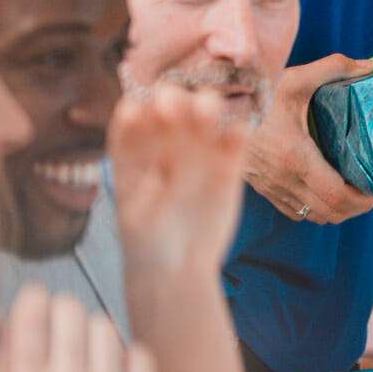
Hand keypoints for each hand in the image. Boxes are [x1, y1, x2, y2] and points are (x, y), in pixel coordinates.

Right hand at [0, 285, 160, 371]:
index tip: (41, 301)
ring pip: (108, 330)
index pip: (31, 316)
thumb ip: (5, 371)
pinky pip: (140, 356)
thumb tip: (10, 317)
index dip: (36, 299)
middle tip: (69, 327)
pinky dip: (130, 359)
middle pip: (72, 313)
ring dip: (100, 337)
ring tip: (94, 360)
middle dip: (68, 313)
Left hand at [112, 86, 248, 272]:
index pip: (134, 118)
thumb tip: (140, 119)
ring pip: (205, 117)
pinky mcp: (229, 165)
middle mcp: (166, 144)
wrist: (178, 271)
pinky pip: (235, 139)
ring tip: (208, 110)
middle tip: (174, 104)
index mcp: (135, 151)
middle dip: (173, 100)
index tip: (138, 109)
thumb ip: (144, 170)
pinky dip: (238, 131)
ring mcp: (199, 152)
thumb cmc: (145, 241)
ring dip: (206, 107)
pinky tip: (236, 131)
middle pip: (171, 109)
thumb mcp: (135, 208)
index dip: (137, 108)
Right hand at [242, 54, 372, 224]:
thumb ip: (333, 68)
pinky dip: (315, 209)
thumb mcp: (294, 78)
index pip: (337, 196)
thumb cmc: (254, 93)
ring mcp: (271, 187)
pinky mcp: (262, 188)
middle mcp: (283, 179)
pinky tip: (325, 191)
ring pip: (313, 216)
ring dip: (337, 211)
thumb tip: (369, 66)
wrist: (210, 109)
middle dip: (357, 207)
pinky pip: (294, 212)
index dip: (364, 200)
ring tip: (354, 192)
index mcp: (295, 157)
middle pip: (330, 213)